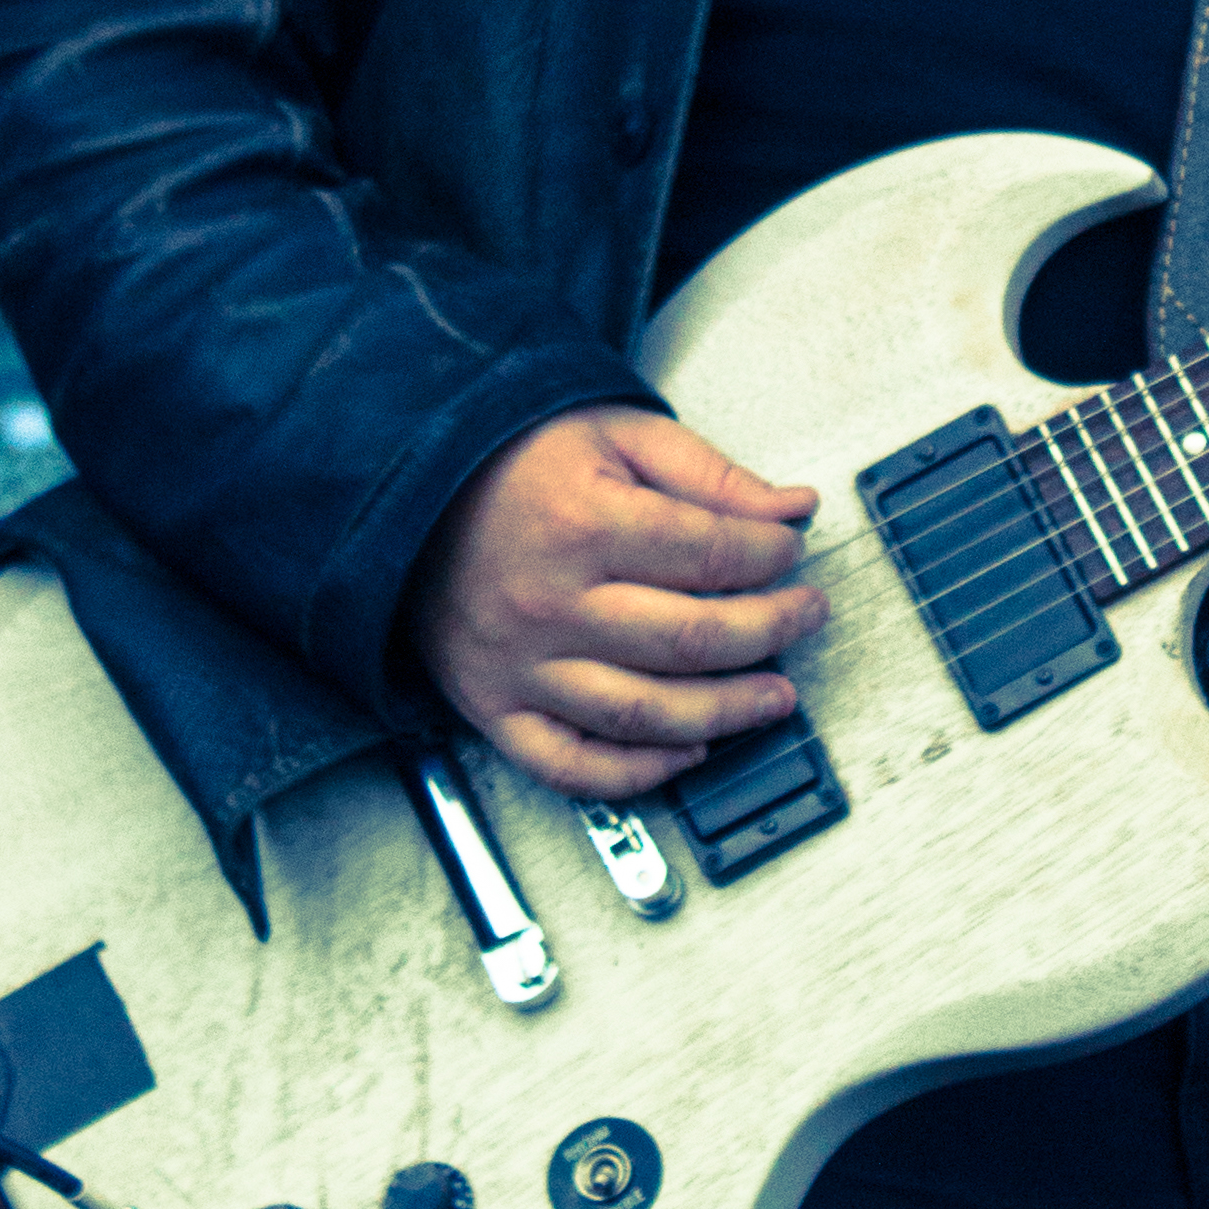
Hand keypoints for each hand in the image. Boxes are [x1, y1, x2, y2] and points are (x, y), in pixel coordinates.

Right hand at [413, 407, 823, 799]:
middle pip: (693, 639)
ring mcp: (520, 666)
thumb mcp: (615, 435)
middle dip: (773, 631)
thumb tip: (795, 509)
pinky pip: (573, 766)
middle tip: (805, 618)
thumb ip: (710, 474)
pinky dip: (638, 773)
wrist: (403, 493)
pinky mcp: (494, 708)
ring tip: (775, 697)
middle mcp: (551, 604)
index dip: (773, 558)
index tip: (790, 553)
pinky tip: (690, 750)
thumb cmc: (512, 462)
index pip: (713, 555)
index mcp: (583, 524)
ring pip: (648, 714)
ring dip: (729, 712)